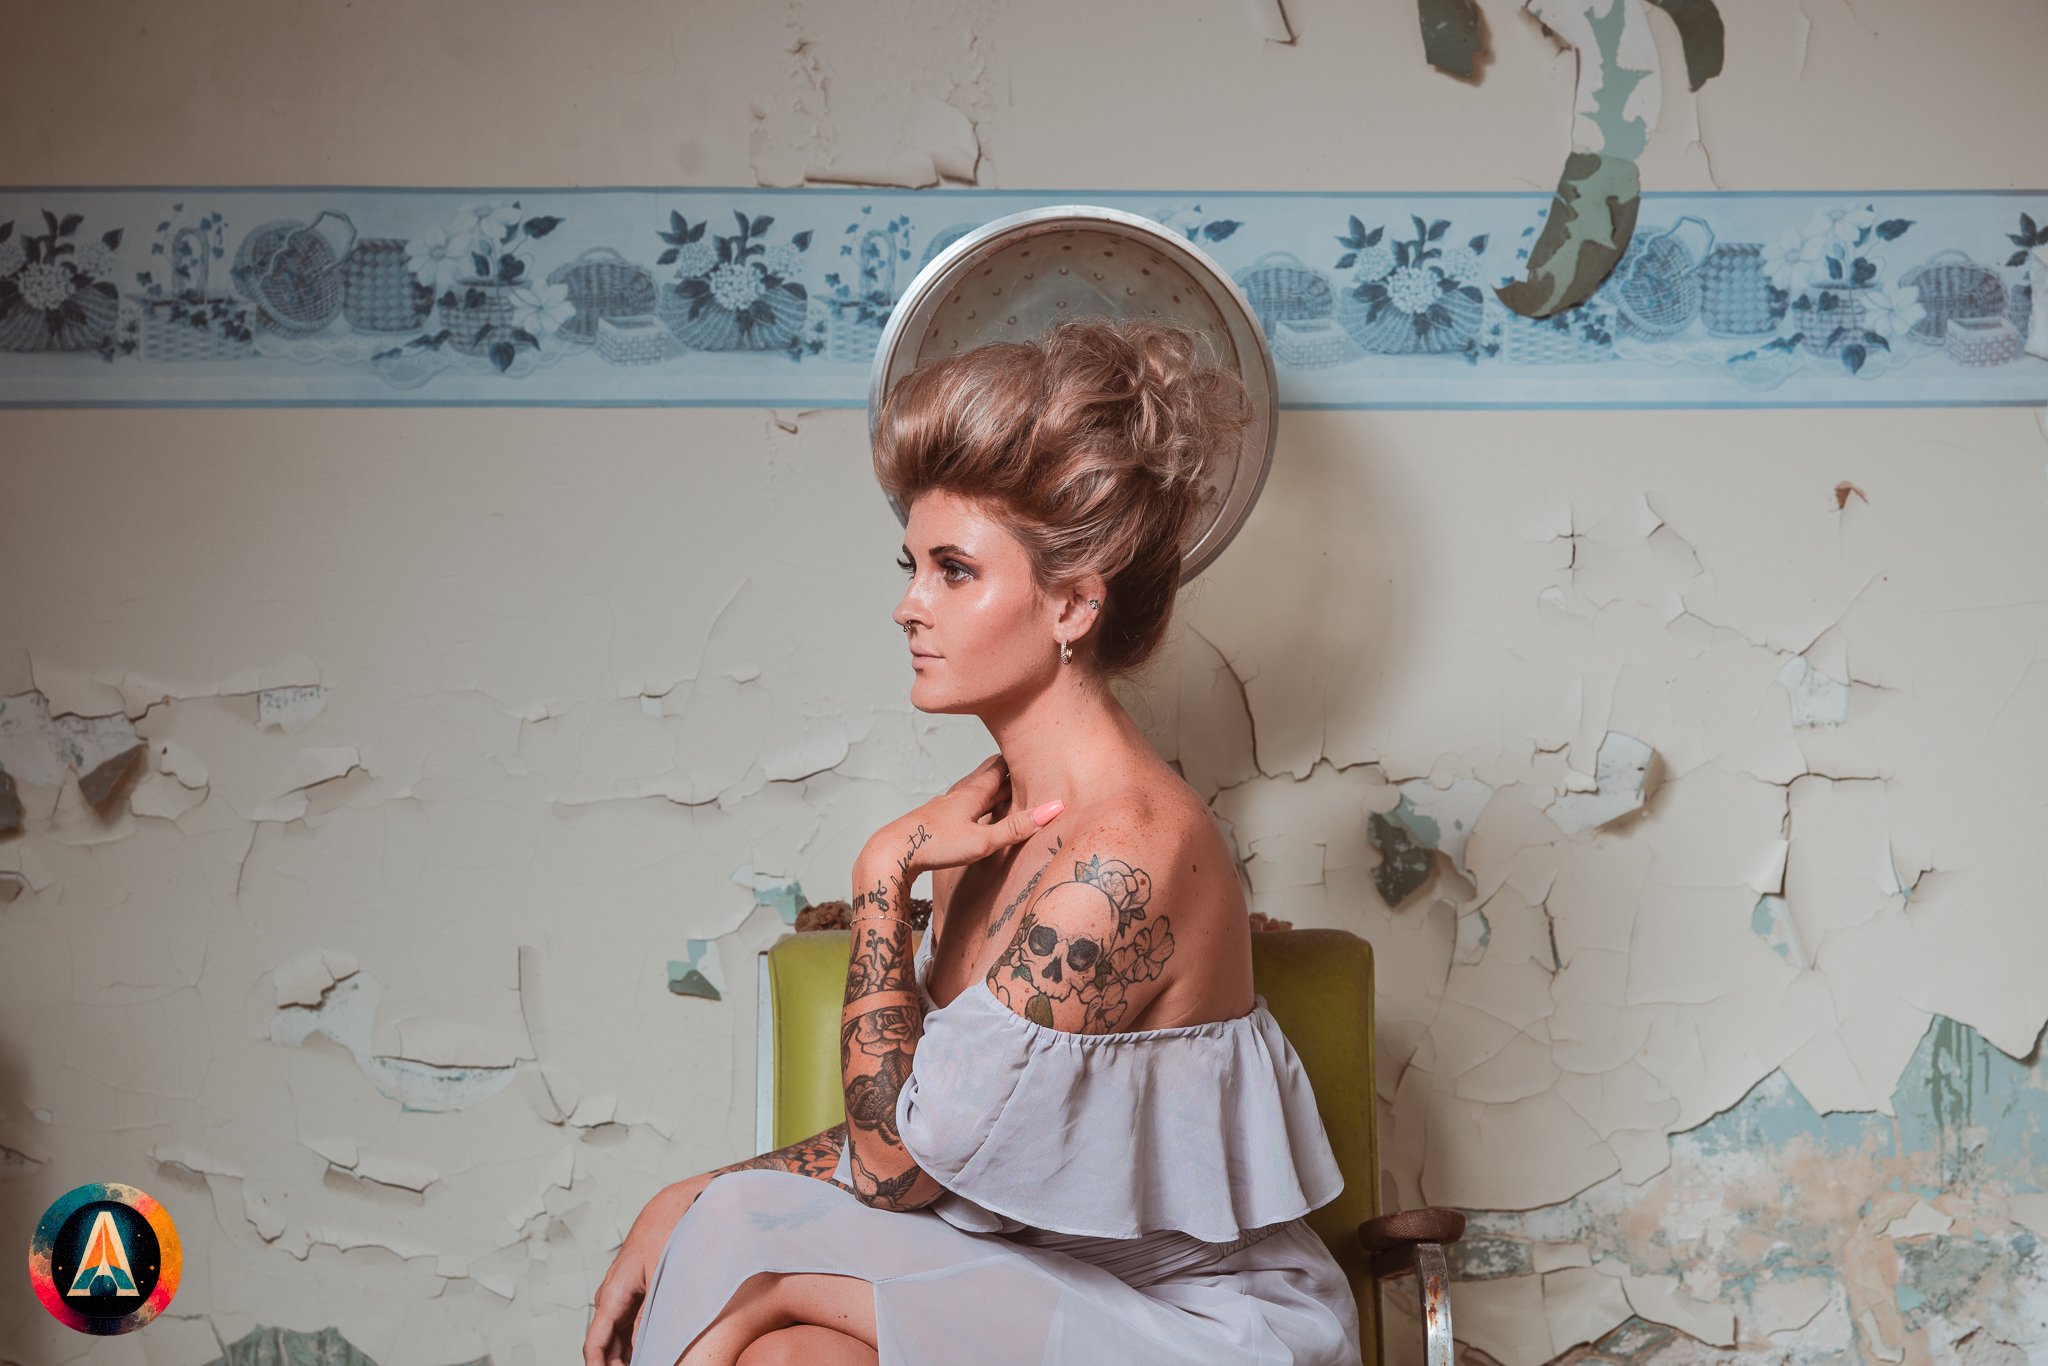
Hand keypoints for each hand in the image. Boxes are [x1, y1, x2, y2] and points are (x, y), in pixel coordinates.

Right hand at [584, 1175, 709, 1365]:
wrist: (674, 1207)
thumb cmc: (666, 1235)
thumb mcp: (659, 1279)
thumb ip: (648, 1315)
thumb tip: (641, 1347)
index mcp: (612, 1295)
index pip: (595, 1343)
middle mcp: (611, 1296)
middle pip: (604, 1344)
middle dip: (614, 1363)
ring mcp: (621, 1294)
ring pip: (616, 1335)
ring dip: (624, 1354)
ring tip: (644, 1362)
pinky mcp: (634, 1291)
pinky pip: (628, 1323)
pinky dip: (632, 1340)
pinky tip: (647, 1350)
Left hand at [867, 754, 1062, 877]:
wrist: (892, 852)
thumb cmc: (936, 845)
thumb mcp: (983, 840)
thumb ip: (1017, 827)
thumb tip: (1054, 808)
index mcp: (973, 794)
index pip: (1000, 769)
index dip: (1017, 761)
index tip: (1032, 748)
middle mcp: (958, 795)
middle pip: (986, 774)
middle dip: (1005, 767)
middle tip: (1021, 757)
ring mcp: (943, 806)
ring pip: (971, 788)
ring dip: (988, 783)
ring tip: (998, 779)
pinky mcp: (933, 820)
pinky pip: (960, 804)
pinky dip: (973, 800)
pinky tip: (967, 810)